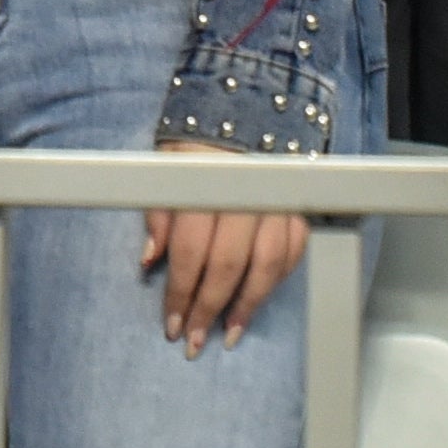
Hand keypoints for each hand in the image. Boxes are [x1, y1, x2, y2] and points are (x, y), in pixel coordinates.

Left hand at [141, 142, 308, 353]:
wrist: (246, 106)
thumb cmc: (195, 142)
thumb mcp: (165, 165)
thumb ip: (159, 211)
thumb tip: (150, 259)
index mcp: (205, 185)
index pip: (191, 252)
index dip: (180, 293)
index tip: (171, 324)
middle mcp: (245, 197)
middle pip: (228, 266)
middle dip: (209, 309)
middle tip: (194, 341)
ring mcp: (276, 203)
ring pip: (267, 267)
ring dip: (247, 306)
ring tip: (229, 334)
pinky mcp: (298, 207)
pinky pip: (293, 252)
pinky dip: (277, 280)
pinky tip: (258, 299)